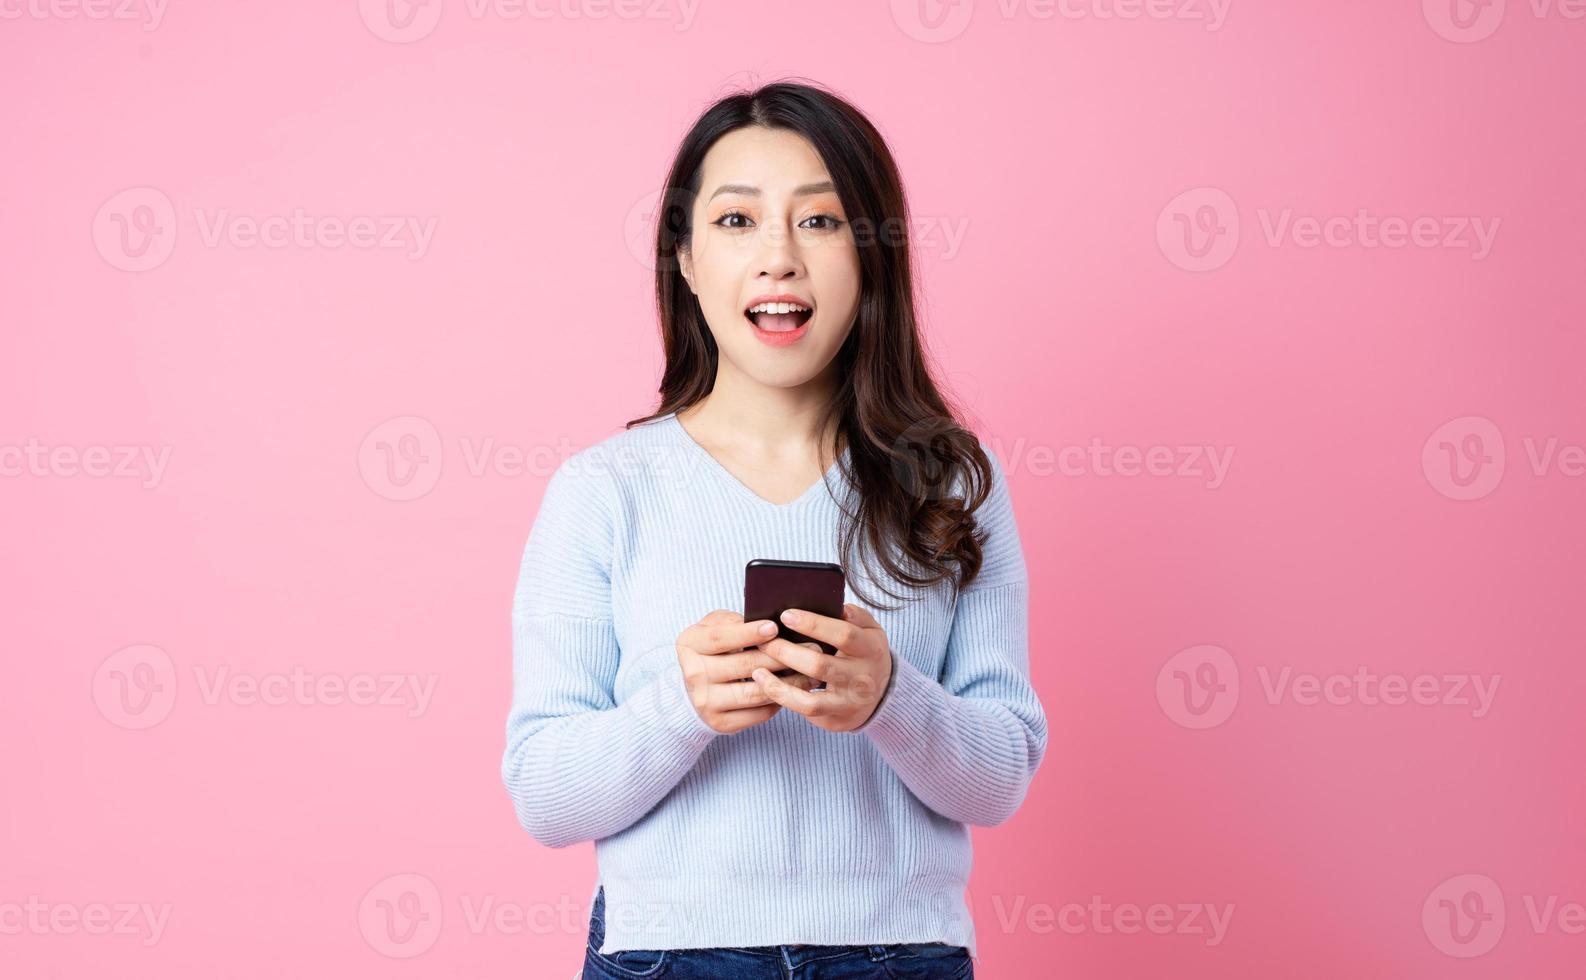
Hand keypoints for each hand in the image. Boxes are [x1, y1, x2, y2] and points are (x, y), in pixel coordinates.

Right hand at [675, 610, 819, 733]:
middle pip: (744, 665)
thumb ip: (732, 621)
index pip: (722, 638)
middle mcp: (694, 675)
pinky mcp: (721, 724)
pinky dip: (780, 701)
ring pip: (756, 692)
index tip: (775, 627)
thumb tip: (766, 623)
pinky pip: (759, 713)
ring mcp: (706, 703)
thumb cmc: (712, 650)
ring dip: (790, 682)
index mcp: (689, 645)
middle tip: (812, 648)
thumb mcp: (713, 627)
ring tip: (813, 673)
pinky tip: (797, 691)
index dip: (748, 633)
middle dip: (782, 656)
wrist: (694, 690)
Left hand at [751, 603, 893, 732]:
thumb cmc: (864, 651)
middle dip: (787, 652)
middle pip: (821, 666)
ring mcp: (849, 701)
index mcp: (871, 648)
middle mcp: (862, 677)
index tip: (786, 615)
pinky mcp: (837, 718)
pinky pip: (806, 710)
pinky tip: (766, 685)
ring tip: (757, 669)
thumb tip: (832, 605)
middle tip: (764, 641)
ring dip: (780, 683)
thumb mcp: (868, 629)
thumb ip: (854, 615)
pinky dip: (784, 698)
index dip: (814, 625)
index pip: (843, 635)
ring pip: (811, 697)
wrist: (881, 692)